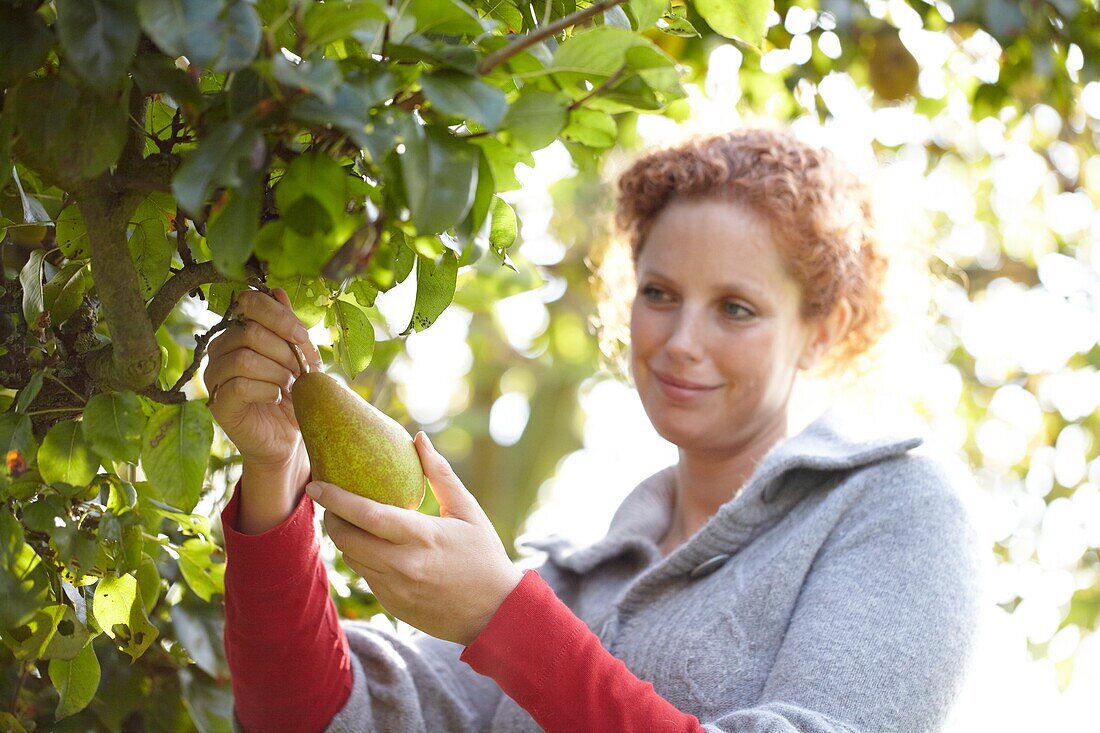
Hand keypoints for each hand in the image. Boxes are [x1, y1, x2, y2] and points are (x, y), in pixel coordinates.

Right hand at [203, 288, 322, 468]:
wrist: (288, 437)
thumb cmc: (293, 394)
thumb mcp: (299, 357)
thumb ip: (289, 327)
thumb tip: (277, 290)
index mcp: (239, 331)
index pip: (249, 303)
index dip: (280, 317)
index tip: (302, 337)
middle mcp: (220, 348)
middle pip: (251, 332)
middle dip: (285, 352)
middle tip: (298, 372)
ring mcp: (214, 376)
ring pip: (245, 359)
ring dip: (278, 373)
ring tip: (288, 386)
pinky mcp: (218, 403)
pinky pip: (240, 386)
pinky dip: (268, 391)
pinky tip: (276, 398)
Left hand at [306, 431, 523, 645]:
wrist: (495, 614)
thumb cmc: (484, 555)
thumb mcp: (468, 511)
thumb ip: (440, 474)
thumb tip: (418, 438)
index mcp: (422, 538)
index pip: (366, 515)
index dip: (336, 498)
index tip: (315, 484)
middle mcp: (403, 566)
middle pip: (347, 539)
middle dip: (332, 518)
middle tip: (328, 501)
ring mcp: (395, 589)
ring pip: (353, 559)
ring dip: (346, 538)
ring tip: (350, 520)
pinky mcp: (392, 605)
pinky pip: (366, 576)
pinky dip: (364, 558)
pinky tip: (374, 546)